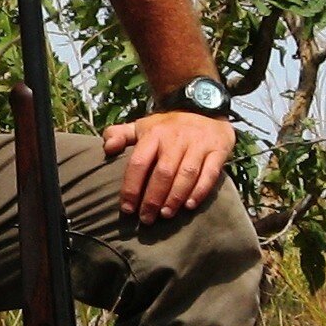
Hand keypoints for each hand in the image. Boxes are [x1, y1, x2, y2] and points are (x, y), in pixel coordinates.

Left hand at [102, 108, 235, 224]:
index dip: (132, 187)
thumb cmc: (168, 125)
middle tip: (147, 219)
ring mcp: (198, 144)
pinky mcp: (218, 150)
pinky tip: (189, 206)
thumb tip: (107, 148)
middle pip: (163, 173)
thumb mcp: (142, 125)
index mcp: (154, 134)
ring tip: (165, 215)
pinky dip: (200, 191)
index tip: (127, 209)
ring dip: (175, 198)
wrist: (203, 106)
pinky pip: (210, 173)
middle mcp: (175, 138)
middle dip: (153, 199)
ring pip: (186, 174)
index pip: (139, 163)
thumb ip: (120, 135)